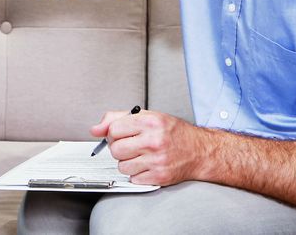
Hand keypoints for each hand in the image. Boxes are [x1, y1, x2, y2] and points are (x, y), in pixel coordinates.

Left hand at [90, 109, 207, 186]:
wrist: (200, 151)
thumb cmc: (174, 133)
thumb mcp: (148, 116)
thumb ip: (118, 118)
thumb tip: (95, 129)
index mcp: (150, 122)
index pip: (114, 130)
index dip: (115, 133)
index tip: (122, 134)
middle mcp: (154, 141)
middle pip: (116, 150)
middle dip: (121, 149)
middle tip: (132, 146)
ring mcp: (157, 160)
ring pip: (122, 166)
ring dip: (128, 163)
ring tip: (141, 156)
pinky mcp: (159, 176)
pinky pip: (133, 179)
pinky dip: (137, 174)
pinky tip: (148, 166)